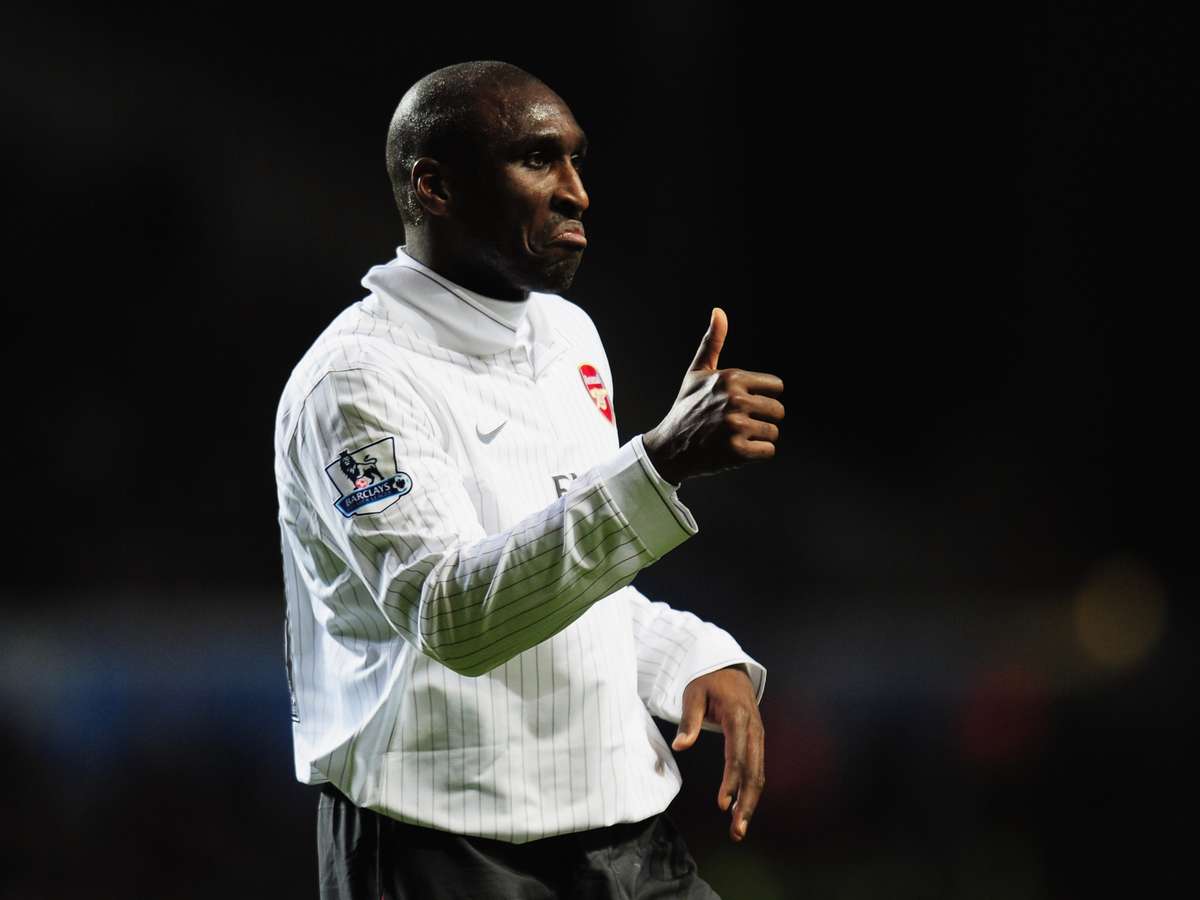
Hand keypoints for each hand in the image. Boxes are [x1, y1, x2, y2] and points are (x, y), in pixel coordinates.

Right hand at [642, 308, 784, 484]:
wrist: (669, 447)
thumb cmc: (686, 407)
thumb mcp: (697, 373)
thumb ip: (712, 342)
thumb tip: (719, 311)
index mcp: (731, 378)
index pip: (777, 387)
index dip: (763, 396)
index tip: (745, 403)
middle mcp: (736, 400)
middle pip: (778, 410)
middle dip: (763, 418)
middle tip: (738, 423)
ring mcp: (736, 426)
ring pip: (773, 432)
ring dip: (758, 437)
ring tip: (734, 436)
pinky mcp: (737, 451)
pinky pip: (768, 450)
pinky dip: (756, 453)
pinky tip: (735, 450)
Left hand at [671, 665, 764, 842]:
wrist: (729, 667)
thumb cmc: (707, 680)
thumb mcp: (693, 693)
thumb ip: (689, 720)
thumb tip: (680, 746)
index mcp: (738, 717)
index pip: (736, 755)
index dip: (731, 781)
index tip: (722, 804)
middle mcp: (754, 729)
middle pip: (754, 771)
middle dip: (746, 803)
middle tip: (736, 830)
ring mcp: (758, 735)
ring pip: (758, 774)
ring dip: (750, 802)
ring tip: (738, 828)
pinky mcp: (757, 740)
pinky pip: (756, 768)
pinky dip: (750, 790)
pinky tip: (740, 807)